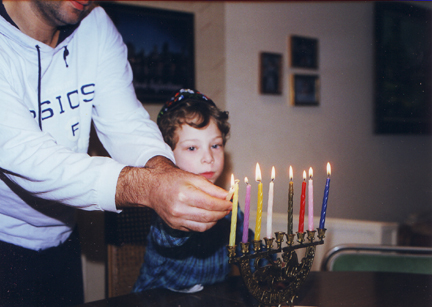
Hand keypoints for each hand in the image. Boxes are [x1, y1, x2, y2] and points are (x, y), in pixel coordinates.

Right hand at [115, 156, 231, 231]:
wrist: (152, 188)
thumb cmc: (173, 180)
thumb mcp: (193, 178)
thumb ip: (211, 188)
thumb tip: (227, 196)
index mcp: (184, 194)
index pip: (211, 204)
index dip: (224, 205)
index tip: (231, 203)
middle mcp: (179, 209)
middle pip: (208, 216)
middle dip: (222, 213)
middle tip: (227, 209)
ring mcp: (176, 220)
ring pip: (203, 226)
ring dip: (215, 220)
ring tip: (219, 213)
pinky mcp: (175, 226)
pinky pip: (195, 229)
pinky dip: (205, 224)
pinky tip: (208, 217)